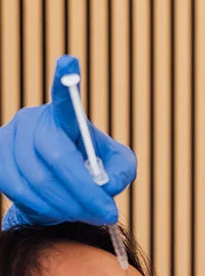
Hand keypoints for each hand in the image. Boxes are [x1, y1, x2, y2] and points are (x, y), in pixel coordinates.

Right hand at [0, 55, 136, 228]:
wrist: (60, 188)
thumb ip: (122, 171)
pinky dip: (44, 208)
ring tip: (87, 215)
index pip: (65, 98)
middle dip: (84, 192)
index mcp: (65, 116)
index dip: (65, 80)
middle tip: (106, 213)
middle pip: (57, 156)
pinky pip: (18, 190)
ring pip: (38, 179)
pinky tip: (59, 212)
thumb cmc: (94, 171)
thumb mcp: (118, 167)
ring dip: (68, 206)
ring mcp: (11, 137)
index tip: (69, 60)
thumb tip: (107, 184)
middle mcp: (34, 119)